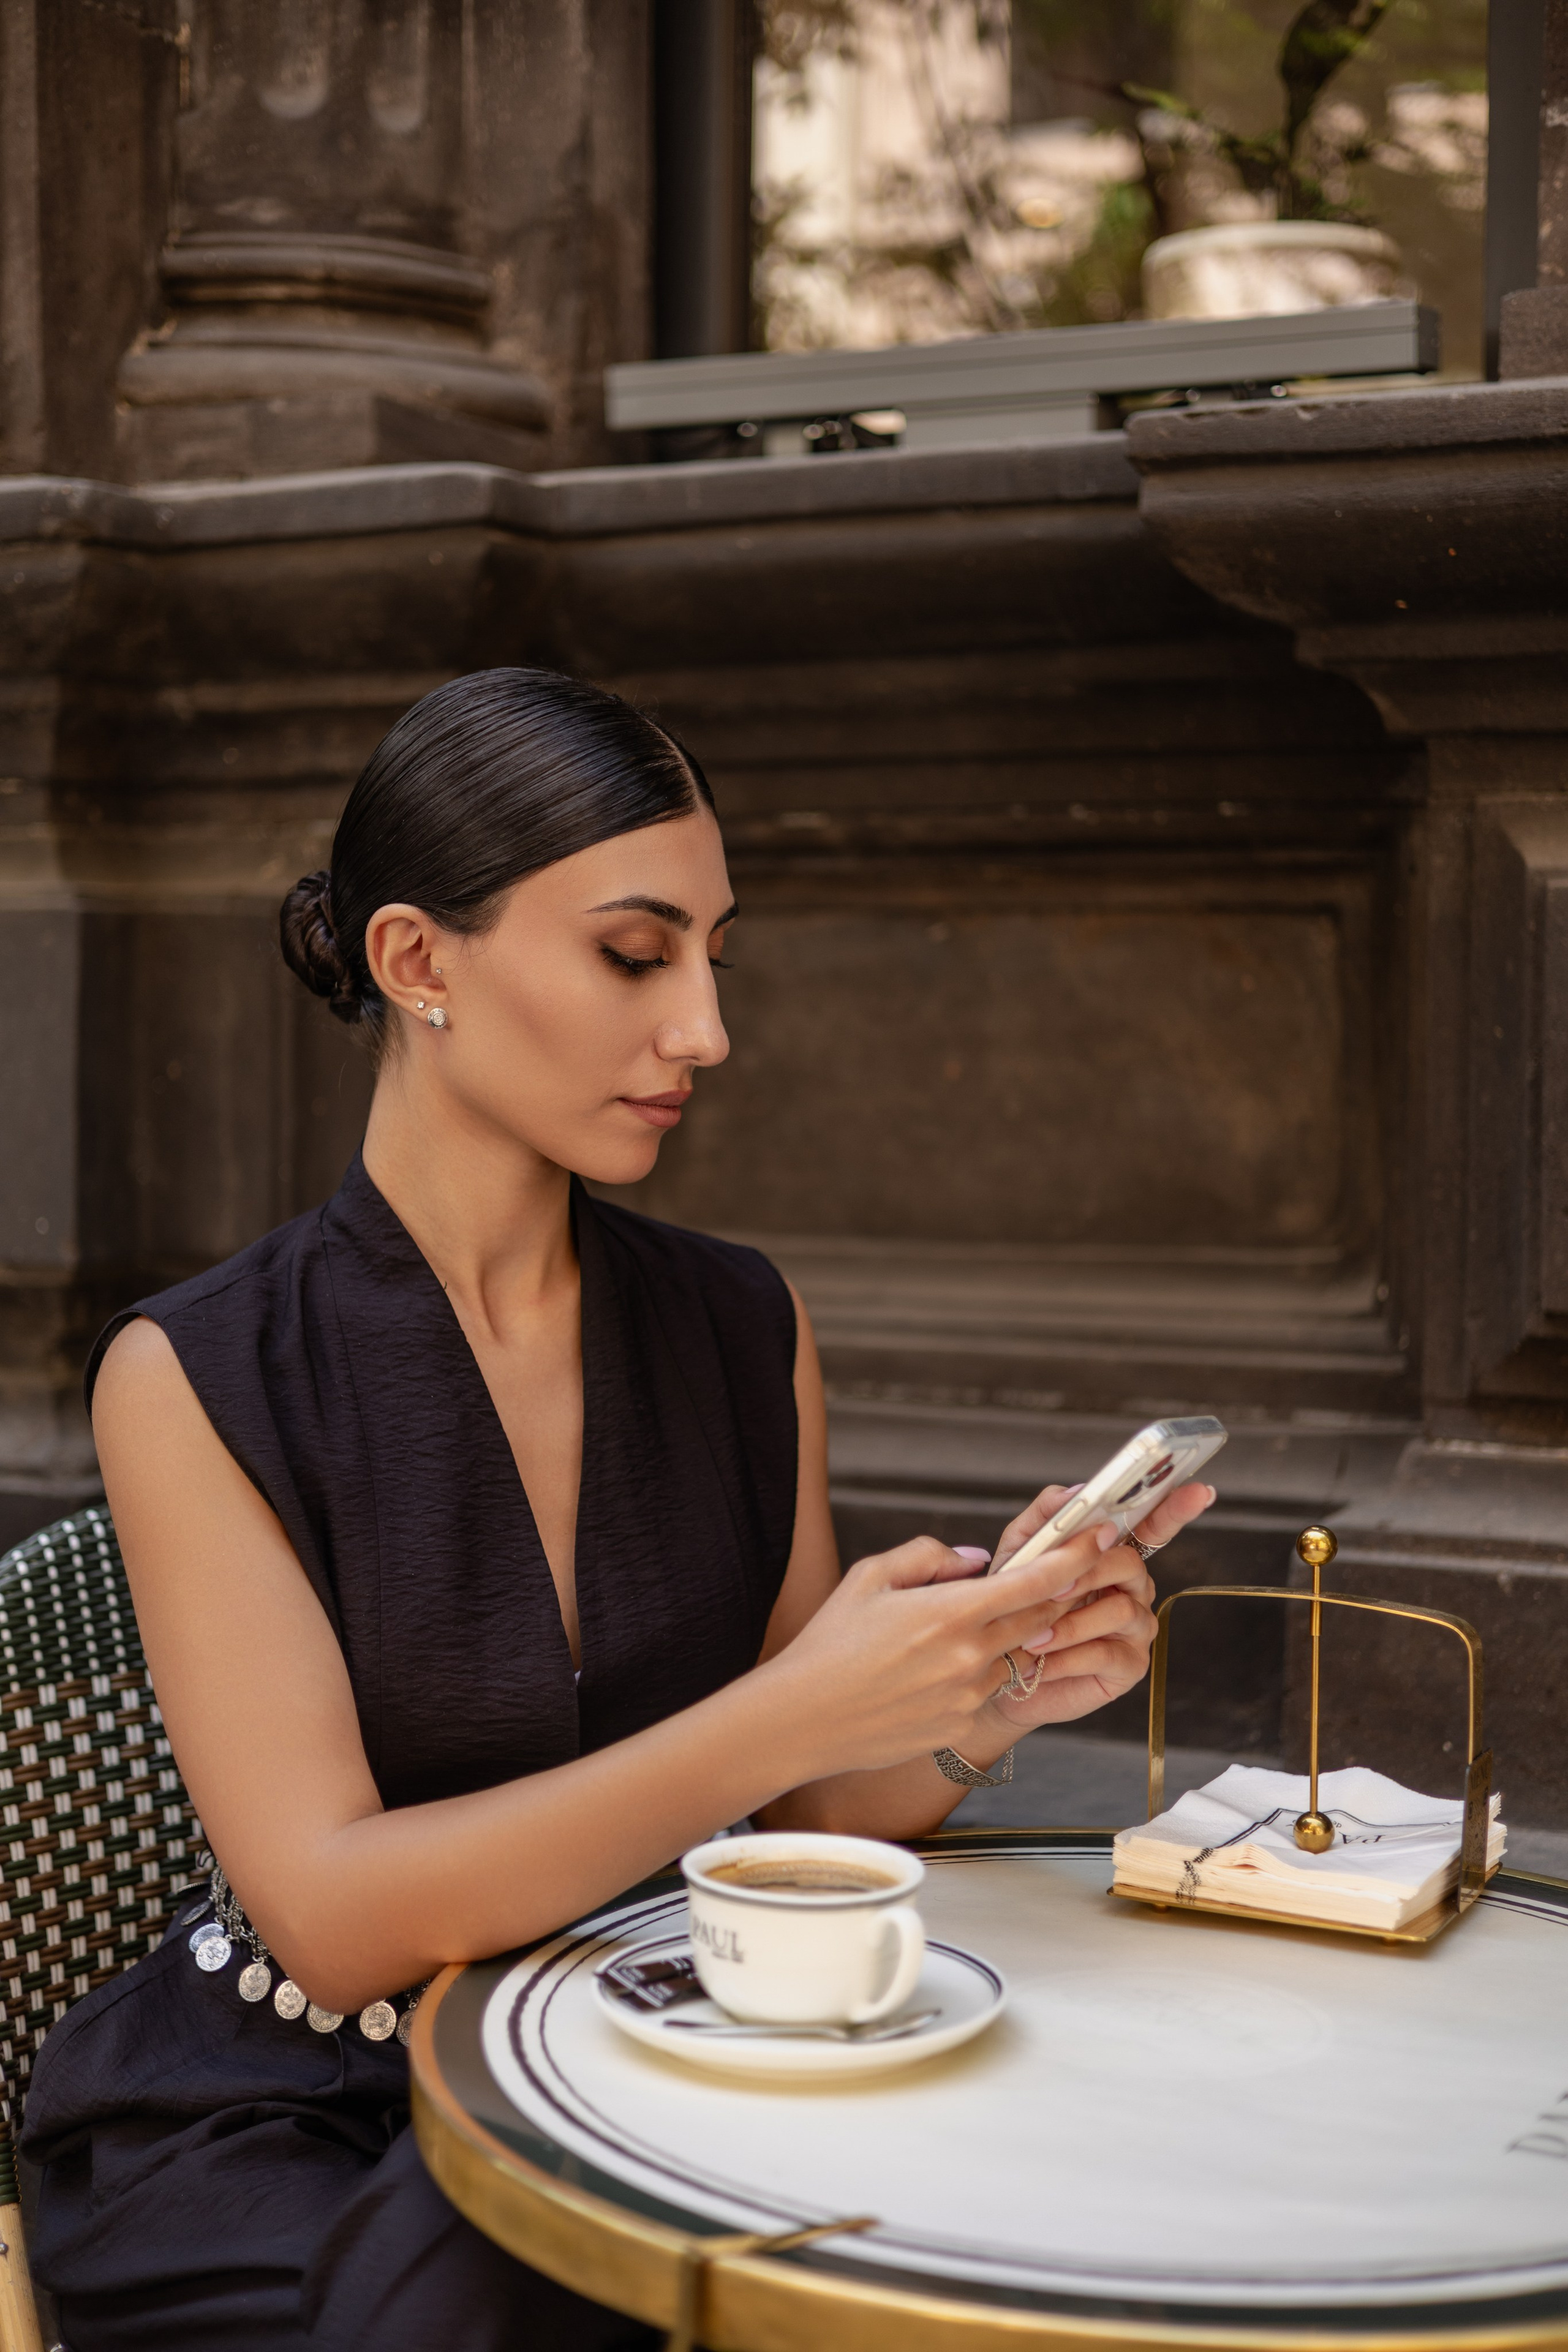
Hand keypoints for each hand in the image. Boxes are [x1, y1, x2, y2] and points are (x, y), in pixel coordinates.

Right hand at [769, 1529, 1100, 1778]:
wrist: (802, 1719)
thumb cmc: (829, 1643)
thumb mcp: (870, 1578)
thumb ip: (930, 1556)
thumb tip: (977, 1560)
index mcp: (950, 1613)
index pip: (1036, 1581)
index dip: (1076, 1555)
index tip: (1102, 1536)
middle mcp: (969, 1657)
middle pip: (1041, 1618)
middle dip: (1058, 1593)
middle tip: (1067, 1571)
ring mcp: (969, 1697)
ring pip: (1015, 1657)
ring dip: (1009, 1637)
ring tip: (964, 1629)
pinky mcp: (960, 1727)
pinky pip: (987, 1691)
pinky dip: (979, 1672)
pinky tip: (935, 1670)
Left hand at [977, 1478, 1214, 1733]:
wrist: (1000, 1669)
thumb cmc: (1014, 1607)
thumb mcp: (1019, 1553)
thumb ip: (1047, 1517)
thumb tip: (1077, 1491)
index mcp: (1112, 1557)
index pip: (1152, 1526)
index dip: (1176, 1508)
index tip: (1200, 1491)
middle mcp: (1133, 1589)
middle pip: (1129, 1564)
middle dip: (1087, 1573)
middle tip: (1050, 1591)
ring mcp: (1136, 1628)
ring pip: (1120, 1610)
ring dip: (1071, 1623)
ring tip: (1034, 1637)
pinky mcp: (1130, 1666)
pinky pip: (1106, 1653)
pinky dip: (1068, 1657)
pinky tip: (1044, 1663)